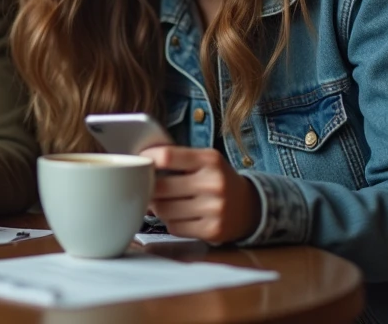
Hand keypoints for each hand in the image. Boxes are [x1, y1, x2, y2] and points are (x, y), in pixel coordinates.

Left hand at [141, 146, 261, 243]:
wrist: (249, 207)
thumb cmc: (216, 180)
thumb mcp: (204, 160)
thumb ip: (176, 158)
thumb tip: (138, 164)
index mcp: (209, 160)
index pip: (167, 156)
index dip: (147, 160)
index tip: (140, 163)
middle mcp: (214, 183)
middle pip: (160, 187)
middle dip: (148, 189)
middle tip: (146, 188)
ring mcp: (215, 209)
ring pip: (164, 210)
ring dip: (157, 208)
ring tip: (164, 202)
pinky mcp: (213, 231)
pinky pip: (174, 227)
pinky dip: (170, 222)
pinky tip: (179, 216)